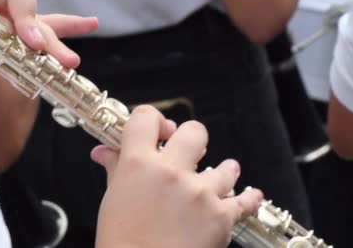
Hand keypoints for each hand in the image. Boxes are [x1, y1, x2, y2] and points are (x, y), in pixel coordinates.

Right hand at [91, 106, 262, 247]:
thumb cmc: (121, 242)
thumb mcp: (113, 200)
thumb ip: (115, 169)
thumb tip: (104, 152)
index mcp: (138, 164)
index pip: (146, 118)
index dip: (154, 121)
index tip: (158, 132)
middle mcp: (170, 172)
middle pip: (193, 132)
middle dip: (192, 141)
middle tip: (189, 155)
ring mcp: (198, 193)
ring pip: (226, 166)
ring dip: (224, 171)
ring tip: (217, 179)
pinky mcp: (220, 216)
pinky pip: (244, 200)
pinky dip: (247, 199)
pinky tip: (249, 195)